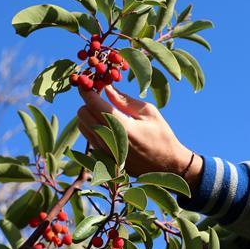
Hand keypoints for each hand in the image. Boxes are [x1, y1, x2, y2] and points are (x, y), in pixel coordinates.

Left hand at [77, 86, 192, 179]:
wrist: (167, 166)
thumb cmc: (162, 136)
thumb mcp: (149, 113)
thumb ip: (125, 100)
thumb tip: (107, 88)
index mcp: (122, 126)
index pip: (93, 103)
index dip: (87, 89)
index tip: (90, 81)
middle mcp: (109, 139)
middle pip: (82, 112)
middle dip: (89, 101)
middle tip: (101, 96)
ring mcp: (104, 151)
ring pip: (82, 124)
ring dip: (89, 115)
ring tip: (105, 112)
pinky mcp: (104, 158)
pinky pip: (89, 137)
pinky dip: (94, 127)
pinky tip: (108, 125)